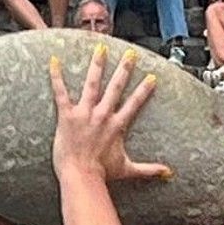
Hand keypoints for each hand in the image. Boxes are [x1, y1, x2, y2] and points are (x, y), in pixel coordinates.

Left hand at [50, 45, 170, 182]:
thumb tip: (168, 174)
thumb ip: (149, 170)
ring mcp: (85, 113)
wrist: (81, 175)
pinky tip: (54, 61)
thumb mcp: (128, 170)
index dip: (144, 90)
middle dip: (124, 69)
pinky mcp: (67, 115)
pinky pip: (61, 92)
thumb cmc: (102, 174)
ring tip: (100, 49)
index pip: (134, 103)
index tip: (151, 77)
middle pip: (116, 87)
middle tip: (130, 54)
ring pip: (92, 83)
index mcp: (117, 126)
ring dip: (97, 65)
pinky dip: (56, 76)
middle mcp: (103, 115)